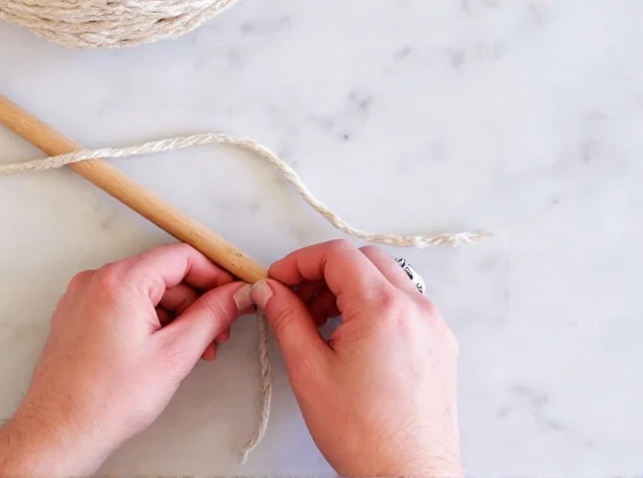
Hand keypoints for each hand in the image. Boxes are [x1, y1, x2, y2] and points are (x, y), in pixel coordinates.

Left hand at [0, 244, 252, 477]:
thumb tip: (234, 295)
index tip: (233, 291)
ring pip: (147, 290)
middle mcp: (97, 280)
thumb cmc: (103, 401)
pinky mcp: (80, 314)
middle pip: (165, 273)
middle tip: (219, 328)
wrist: (60, 433)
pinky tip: (166, 347)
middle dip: (198, 301)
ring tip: (195, 348)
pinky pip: (126, 303)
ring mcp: (85, 297)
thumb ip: (212, 316)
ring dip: (177, 314)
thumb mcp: (175, 355)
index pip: (182, 256)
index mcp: (120, 281)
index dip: (215, 274)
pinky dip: (151, 320)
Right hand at [250, 240, 461, 476]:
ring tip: (320, 321)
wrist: (407, 476)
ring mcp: (433, 326)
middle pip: (364, 260)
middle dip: (324, 272)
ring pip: (386, 279)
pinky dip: (374, 305)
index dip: (300, 262)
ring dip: (350, 288)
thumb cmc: (364, 435)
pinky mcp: (439, 344)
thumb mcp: (309, 370)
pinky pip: (405, 303)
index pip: (337, 255)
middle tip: (296, 298)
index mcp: (383, 309)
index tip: (279, 280)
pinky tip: (351, 335)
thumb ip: (286, 318)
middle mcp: (416, 308)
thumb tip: (270, 291)